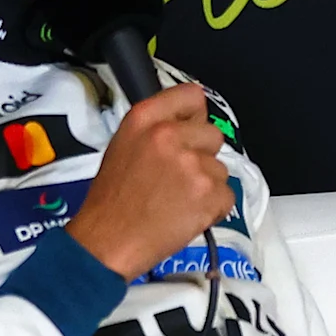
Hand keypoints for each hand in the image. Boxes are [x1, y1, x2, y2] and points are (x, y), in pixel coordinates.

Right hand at [64, 84, 232, 277]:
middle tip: (176, 178)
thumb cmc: (113, 199)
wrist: (109, 241)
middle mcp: (170, 135)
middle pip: (213, 134)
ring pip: (220, 169)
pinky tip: (185, 214)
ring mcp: (193, 164)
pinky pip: (226, 196)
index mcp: (145, 119)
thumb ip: (157, 129)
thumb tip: (191, 121)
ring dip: (206, 185)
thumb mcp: (124, 146)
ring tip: (175, 201)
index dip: (194, 116)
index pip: (191, 95)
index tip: (190, 129)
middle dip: (202, 156)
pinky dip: (213, 208)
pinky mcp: (210, 193)